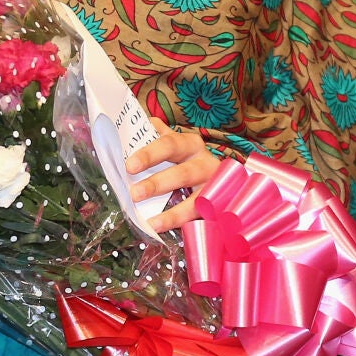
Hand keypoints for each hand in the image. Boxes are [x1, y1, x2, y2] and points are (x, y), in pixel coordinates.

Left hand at [125, 117, 220, 233]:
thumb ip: (157, 136)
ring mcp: (215, 188)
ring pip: (196, 200)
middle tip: (134, 194)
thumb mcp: (174, 145)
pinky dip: (184, 226)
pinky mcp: (218, 208)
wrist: (225, 177)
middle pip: (183, 173)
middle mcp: (206, 164)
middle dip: (158, 184)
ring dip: (173, 213)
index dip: (150, 154)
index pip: (169, 145)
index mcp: (190, 145)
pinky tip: (167, 232)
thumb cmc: (186, 159)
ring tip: (151, 223)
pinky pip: (201, 219)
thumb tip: (142, 123)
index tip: (130, 166)